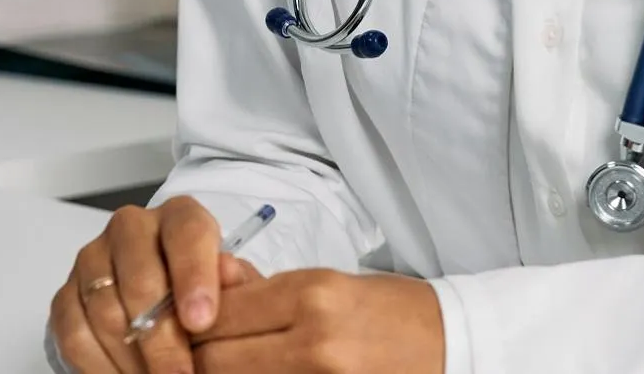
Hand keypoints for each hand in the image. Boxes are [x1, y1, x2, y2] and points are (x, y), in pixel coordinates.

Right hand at [49, 197, 263, 373]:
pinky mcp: (67, 292)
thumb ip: (234, 283)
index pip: (186, 233)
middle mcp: (132, 228)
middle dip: (163, 338)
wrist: (164, 305)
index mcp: (179, 216)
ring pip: (106, 310)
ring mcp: (94, 258)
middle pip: (141, 279)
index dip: (194, 276)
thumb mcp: (231, 287)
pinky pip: (74, 332)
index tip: (201, 321)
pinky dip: (100, 365)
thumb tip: (231, 274)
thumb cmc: (202, 292)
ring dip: (133, 358)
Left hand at [192, 269, 444, 373]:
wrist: (452, 346)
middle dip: (203, 358)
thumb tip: (209, 278)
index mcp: (312, 296)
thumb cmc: (388, 312)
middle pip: (215, 361)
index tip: (192, 327)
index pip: (216, 314)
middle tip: (208, 353)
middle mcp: (315, 342)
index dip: (193, 325)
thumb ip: (262, 287)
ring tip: (238, 364)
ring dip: (227, 373)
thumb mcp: (327, 283)